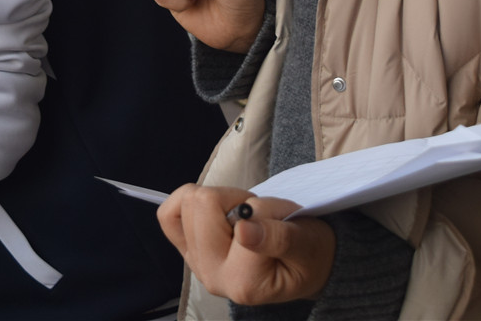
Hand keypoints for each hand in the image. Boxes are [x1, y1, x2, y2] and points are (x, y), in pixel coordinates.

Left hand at [158, 184, 334, 305]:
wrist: (306, 267)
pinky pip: (169, 215)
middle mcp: (212, 276)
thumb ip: (278, 239)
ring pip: (186, 202)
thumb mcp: (307, 245)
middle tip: (258, 217)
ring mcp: (197, 264)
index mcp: (242, 280)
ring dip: (219, 200)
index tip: (277, 223)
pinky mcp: (188, 251)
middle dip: (234, 199)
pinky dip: (190, 202)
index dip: (261, 205)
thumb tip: (244, 231)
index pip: (238, 215)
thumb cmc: (311, 254)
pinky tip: (216, 212)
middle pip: (200, 203)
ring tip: (244, 218)